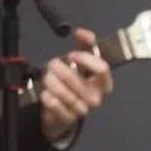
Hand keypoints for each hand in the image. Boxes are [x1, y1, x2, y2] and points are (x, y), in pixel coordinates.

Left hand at [38, 28, 113, 142]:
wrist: (66, 113)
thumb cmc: (78, 84)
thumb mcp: (84, 65)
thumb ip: (85, 47)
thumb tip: (81, 31)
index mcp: (105, 83)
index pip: (102, 68)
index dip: (85, 59)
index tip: (71, 55)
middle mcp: (96, 98)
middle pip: (76, 79)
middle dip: (59, 68)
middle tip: (52, 64)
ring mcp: (82, 110)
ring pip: (63, 92)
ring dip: (51, 81)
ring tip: (47, 76)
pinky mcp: (67, 119)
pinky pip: (54, 105)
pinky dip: (47, 96)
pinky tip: (45, 92)